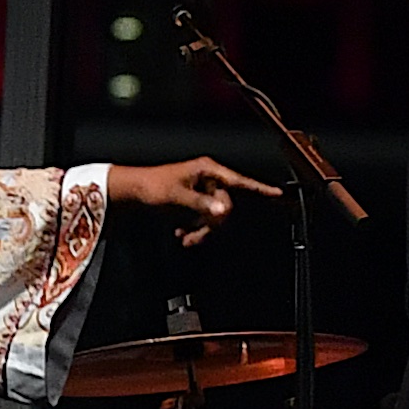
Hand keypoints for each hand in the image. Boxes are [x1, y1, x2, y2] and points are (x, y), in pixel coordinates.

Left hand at [103, 155, 269, 227]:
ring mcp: (202, 192)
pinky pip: (205, 219)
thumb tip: (224, 210)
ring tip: (185, 237)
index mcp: (207, 170)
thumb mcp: (176, 197)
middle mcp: (208, 179)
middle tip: (194, 235)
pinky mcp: (195, 203)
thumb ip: (202, 204)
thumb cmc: (150, 187)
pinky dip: (196, 229)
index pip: (239, 181)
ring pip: (216, 216)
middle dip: (211, 224)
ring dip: (202, 230)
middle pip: (226, 206)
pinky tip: (182, 234)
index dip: (260, 189)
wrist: (130, 192)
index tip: (278, 194)